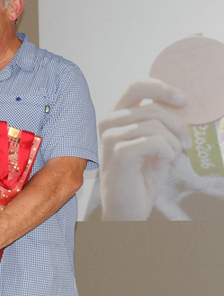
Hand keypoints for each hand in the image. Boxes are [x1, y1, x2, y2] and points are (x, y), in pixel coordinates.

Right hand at [98, 79, 189, 219]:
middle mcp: (108, 124)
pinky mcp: (118, 153)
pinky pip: (155, 141)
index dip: (161, 88)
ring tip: (172, 159)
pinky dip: (168, 153)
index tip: (182, 100)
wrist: (128, 209)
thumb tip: (181, 104)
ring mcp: (110, 138)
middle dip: (178, 125)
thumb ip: (162, 123)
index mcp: (116, 117)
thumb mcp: (155, 143)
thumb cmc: (141, 177)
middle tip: (186, 144)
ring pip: (156, 125)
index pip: (136, 86)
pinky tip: (164, 164)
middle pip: (152, 107)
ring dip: (173, 144)